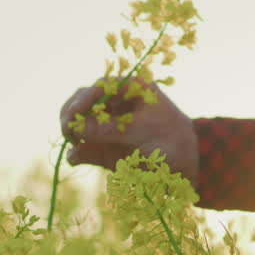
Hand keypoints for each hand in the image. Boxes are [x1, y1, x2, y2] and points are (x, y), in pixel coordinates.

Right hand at [58, 77, 199, 183]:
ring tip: (72, 143)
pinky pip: (84, 148)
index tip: (74, 113)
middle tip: (67, 130)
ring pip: (78, 123)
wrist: (186, 168)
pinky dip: (76, 153)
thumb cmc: (172, 140)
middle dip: (72, 114)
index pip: (102, 87)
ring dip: (71, 132)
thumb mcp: (143, 132)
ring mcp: (107, 127)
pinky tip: (74, 158)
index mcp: (131, 90)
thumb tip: (77, 129)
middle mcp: (115, 105)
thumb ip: (111, 129)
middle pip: (84, 102)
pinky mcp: (103, 148)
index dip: (85, 98)